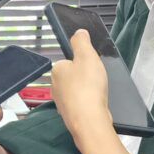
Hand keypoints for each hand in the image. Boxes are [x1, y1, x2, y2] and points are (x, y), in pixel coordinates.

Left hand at [51, 30, 133, 153]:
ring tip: (98, 93)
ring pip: (77, 91)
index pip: (69, 61)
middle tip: (97, 81)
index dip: (83, 62)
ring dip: (88, 92)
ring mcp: (61, 103)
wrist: (89, 121)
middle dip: (85, 78)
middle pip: (73, 77)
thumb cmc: (88, 87)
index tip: (92, 68)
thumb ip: (82, 42)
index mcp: (57, 71)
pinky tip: (97, 105)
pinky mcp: (70, 115)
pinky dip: (89, 104)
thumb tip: (78, 32)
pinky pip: (81, 105)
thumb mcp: (87, 56)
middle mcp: (55, 87)